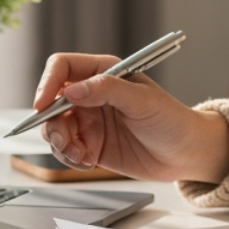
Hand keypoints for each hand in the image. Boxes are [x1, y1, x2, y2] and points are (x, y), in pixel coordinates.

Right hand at [31, 52, 228, 183]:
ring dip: (60, 144)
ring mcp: (89, 120)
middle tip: (66, 141)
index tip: (42, 106)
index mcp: (104, 72)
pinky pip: (65, 149)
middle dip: (52, 123)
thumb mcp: (142, 101)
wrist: (185, 153)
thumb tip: (72, 90)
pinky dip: (69, 158)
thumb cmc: (171, 119)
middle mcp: (92, 94)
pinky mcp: (91, 144)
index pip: (62, 67)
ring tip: (82, 155)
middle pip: (51, 101)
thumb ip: (107, 90)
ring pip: (54, 128)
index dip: (47, 83)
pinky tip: (89, 161)